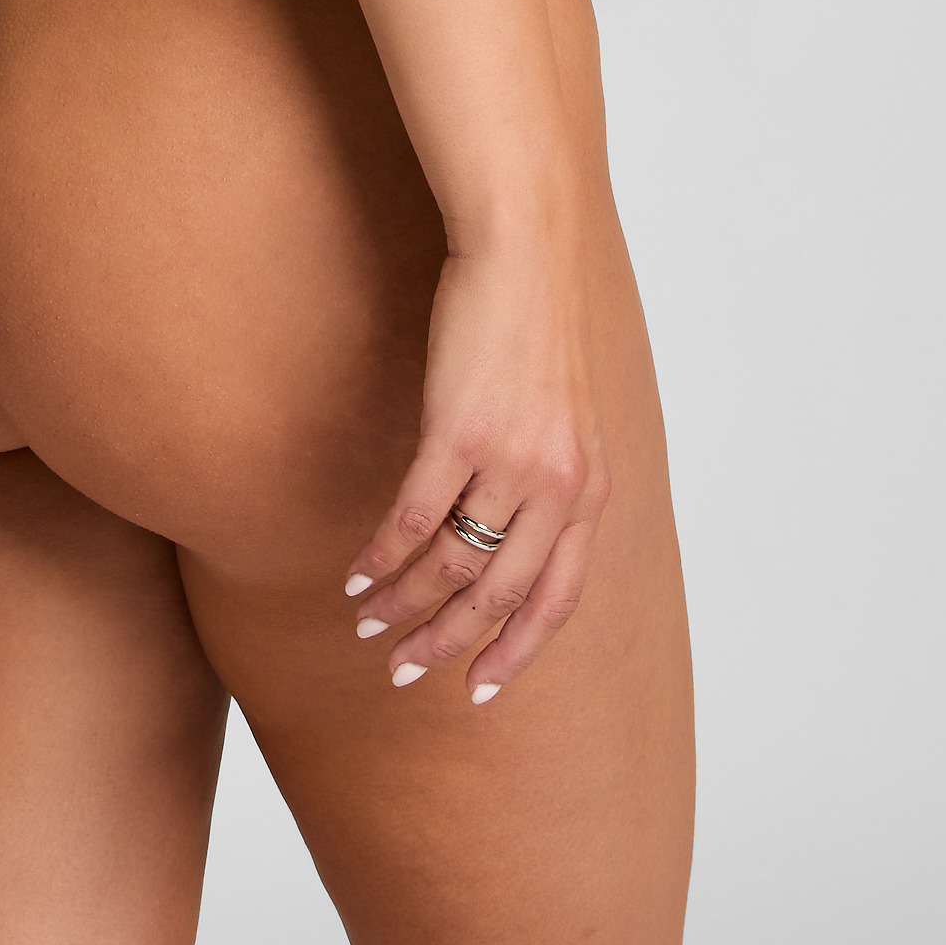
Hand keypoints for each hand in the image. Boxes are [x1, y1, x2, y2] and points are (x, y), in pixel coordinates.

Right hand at [341, 243, 610, 702]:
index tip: (476, 691)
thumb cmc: (536, 328)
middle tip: (402, 671)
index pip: (556, 601)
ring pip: (450, 564)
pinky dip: (382, 555)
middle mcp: (558, 488)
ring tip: (366, 624)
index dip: (515, 652)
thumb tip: (514, 535)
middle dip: (445, 643)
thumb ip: (552, 481)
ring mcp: (510, 461)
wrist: (525, 254)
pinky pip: (414, 516)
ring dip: (402, 604)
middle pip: (497, 595)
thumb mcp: (567, 419)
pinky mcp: (458, 430)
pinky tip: (356, 573)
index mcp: (590, 493)